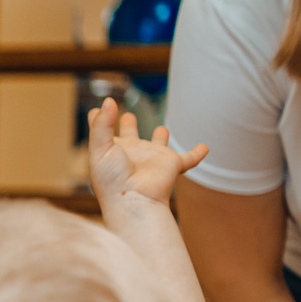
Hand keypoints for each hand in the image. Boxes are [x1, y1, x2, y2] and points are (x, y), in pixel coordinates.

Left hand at [87, 98, 207, 210]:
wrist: (133, 200)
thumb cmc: (112, 179)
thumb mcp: (100, 148)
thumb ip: (102, 124)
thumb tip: (109, 101)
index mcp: (113, 150)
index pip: (104, 132)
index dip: (100, 120)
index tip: (95, 111)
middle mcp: (132, 154)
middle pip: (131, 136)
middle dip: (129, 125)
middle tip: (127, 116)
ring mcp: (153, 159)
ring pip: (158, 146)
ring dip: (161, 138)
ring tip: (161, 130)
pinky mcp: (172, 164)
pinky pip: (189, 158)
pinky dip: (198, 153)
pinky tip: (205, 147)